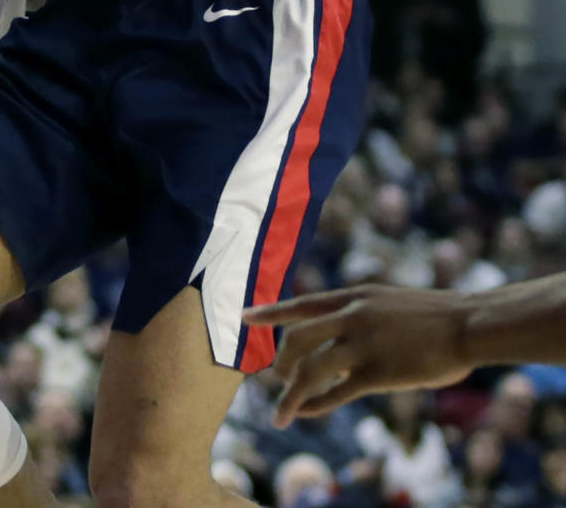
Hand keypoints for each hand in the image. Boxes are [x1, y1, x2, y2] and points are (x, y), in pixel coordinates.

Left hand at [242, 284, 471, 422]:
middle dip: (281, 361)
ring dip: (290, 394)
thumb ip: (361, 313)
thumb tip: (342, 328)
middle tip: (274, 379)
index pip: (301, 304)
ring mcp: (363, 344)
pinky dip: (315, 405)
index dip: (270, 311)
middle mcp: (351, 316)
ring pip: (310, 370)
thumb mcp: (387, 302)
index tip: (244, 316)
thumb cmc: (433, 314)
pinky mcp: (377, 373)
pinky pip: (336, 393)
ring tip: (280, 413)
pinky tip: (305, 414)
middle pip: (298, 338)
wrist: (465, 323)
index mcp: (353, 296)